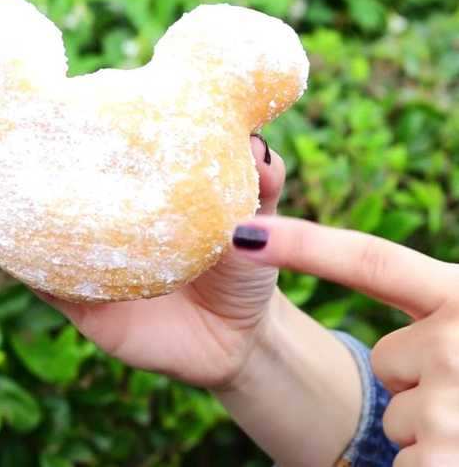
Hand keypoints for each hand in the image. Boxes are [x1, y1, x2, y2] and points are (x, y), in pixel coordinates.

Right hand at [0, 135, 284, 388]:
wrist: (243, 333)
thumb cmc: (244, 262)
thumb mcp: (257, 210)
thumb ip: (262, 174)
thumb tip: (257, 144)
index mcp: (128, 189)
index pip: (78, 149)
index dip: (39, 122)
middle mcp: (96, 221)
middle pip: (34, 185)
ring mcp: (83, 262)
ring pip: (22, 230)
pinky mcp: (82, 304)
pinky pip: (39, 280)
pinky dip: (10, 257)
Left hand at [232, 216, 458, 465]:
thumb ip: (443, 312)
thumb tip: (398, 343)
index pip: (370, 262)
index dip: (303, 245)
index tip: (242, 235)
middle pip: (390, 358)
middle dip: (422, 376)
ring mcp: (454, 403)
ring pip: (400, 411)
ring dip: (434, 423)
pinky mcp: (447, 458)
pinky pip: (404, 459)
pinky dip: (429, 461)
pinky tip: (455, 448)